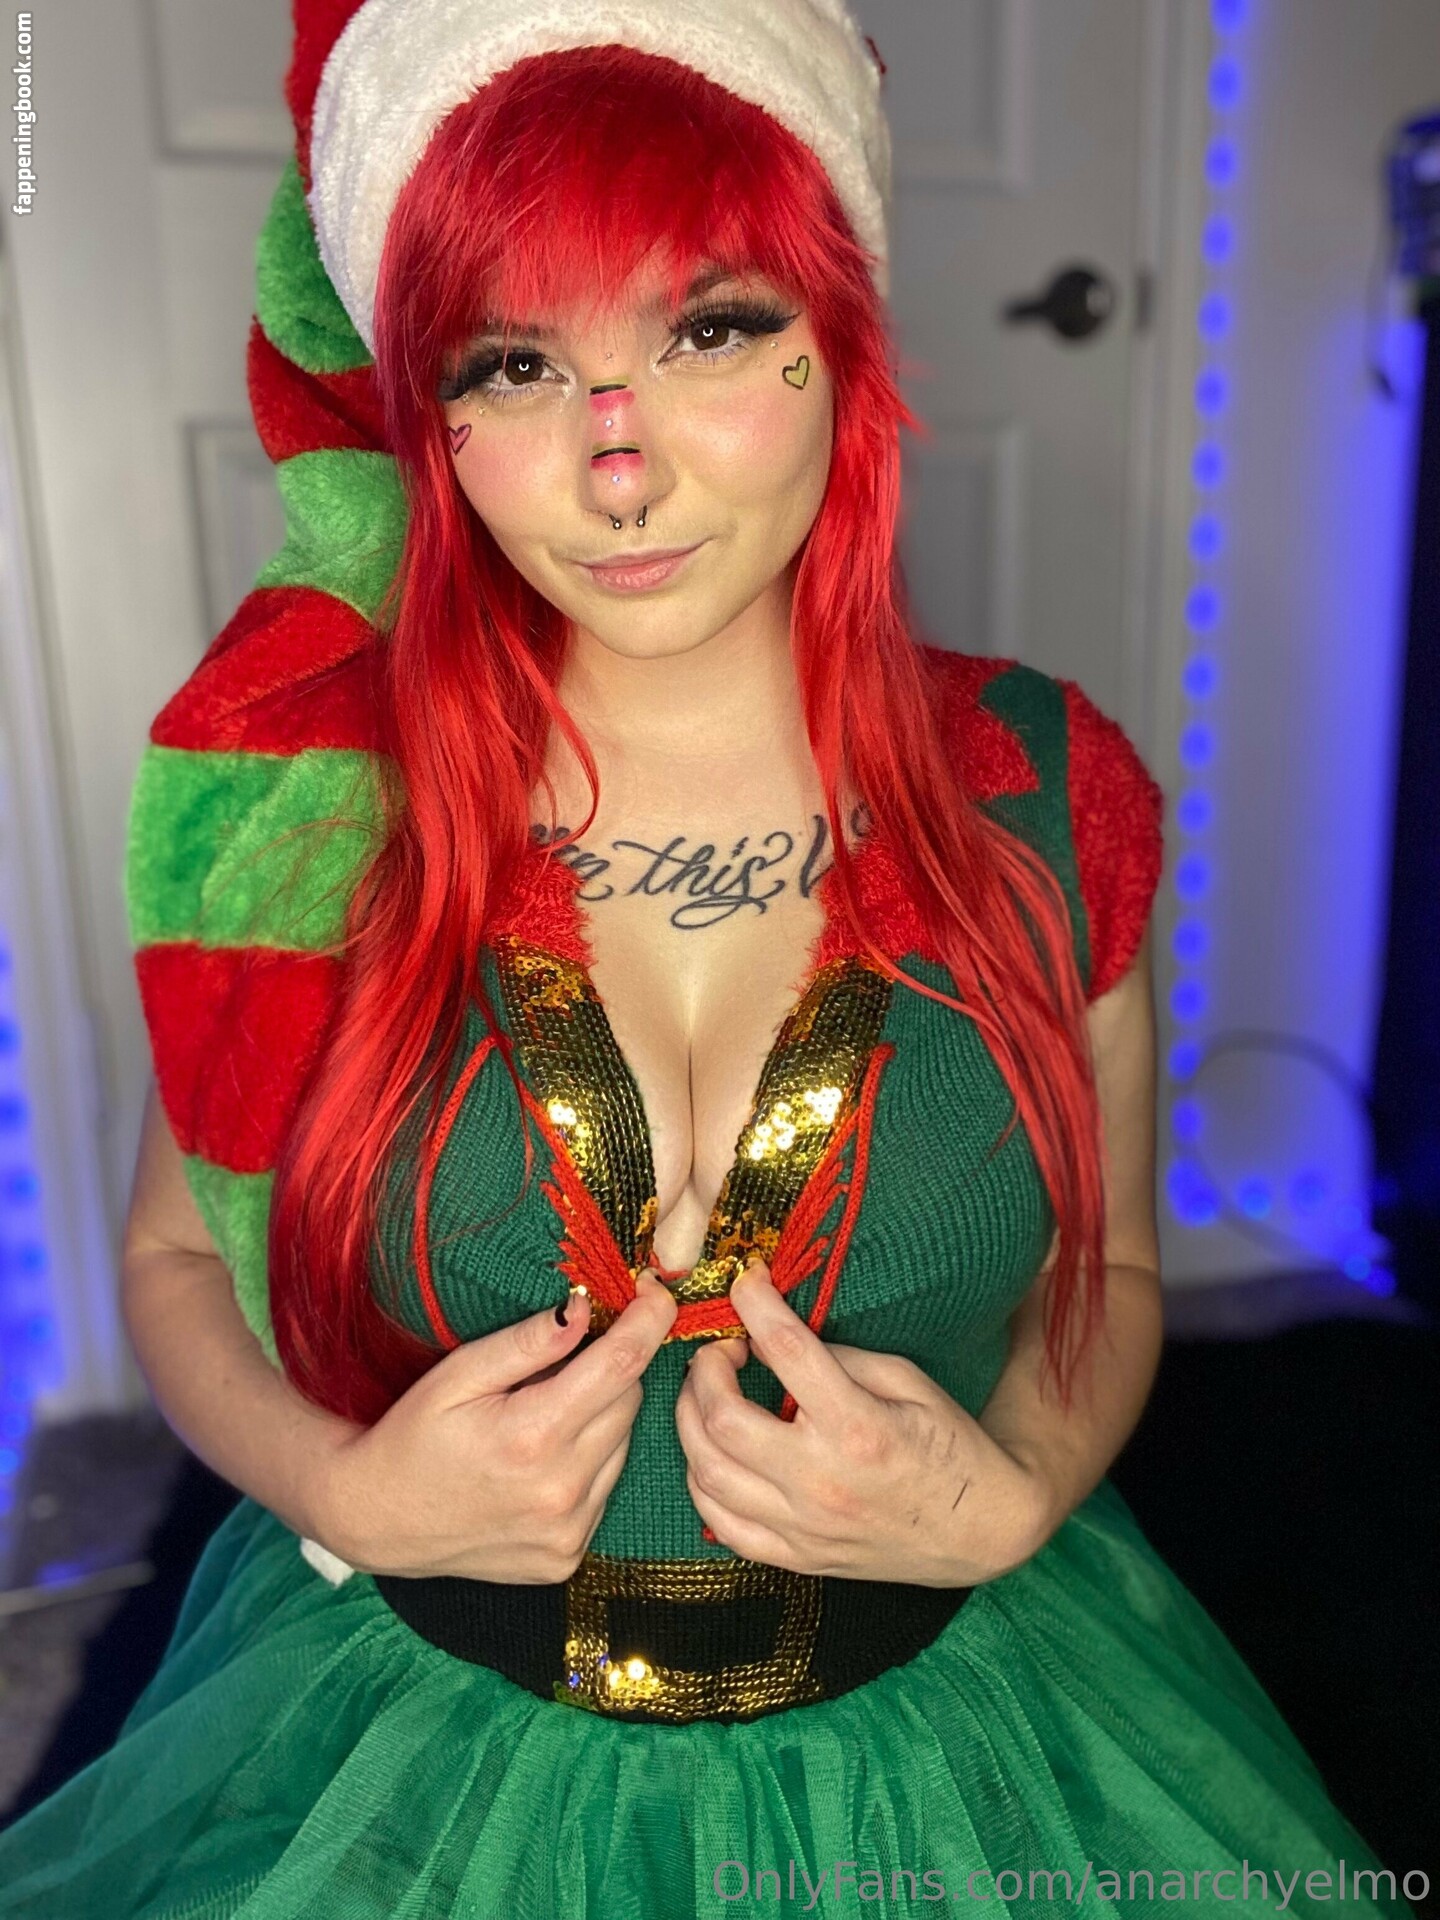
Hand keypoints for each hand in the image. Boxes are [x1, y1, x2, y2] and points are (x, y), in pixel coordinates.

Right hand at [317, 1272, 676, 1581]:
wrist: (378, 1520)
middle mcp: (561, 1491)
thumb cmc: (414, 1436)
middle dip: (610, 1369)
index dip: (649, 1320)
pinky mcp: (567, 1557)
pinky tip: (543, 1459)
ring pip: (623, 1443)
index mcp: (533, 1436)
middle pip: (629, 1401)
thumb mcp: (459, 1375)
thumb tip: (585, 1309)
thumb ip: (527, 1342)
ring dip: (600, 1417)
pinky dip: (589, 1461)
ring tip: (543, 1415)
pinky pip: (606, 1487)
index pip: (622, 1365)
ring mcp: (567, 1531)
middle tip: (564, 1360)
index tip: (654, 1290)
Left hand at [675, 1263, 1047, 1585]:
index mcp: (858, 1427)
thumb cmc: (948, 1445)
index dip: (755, 1305)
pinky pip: (722, 1524)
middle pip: (722, 1418)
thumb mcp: (908, 1381)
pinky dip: (702, 1482)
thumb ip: (840, 1358)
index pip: (785, 1351)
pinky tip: (710, 1454)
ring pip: (707, 1473)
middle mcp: (822, 1480)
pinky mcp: (797, 1558)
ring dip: (691, 1422)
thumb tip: (777, 1340)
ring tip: (706, 1396)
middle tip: (720, 1351)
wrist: (979, 1530)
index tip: (745, 1282)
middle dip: (705, 1370)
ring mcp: (805, 1526)